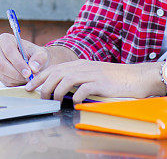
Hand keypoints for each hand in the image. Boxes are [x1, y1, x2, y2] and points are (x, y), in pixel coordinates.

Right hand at [0, 33, 49, 85]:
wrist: (33, 64)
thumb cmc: (36, 56)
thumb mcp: (41, 54)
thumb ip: (39, 58)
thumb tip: (33, 67)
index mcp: (5, 39)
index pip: (8, 50)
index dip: (18, 62)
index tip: (29, 72)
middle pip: (2, 64)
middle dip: (16, 73)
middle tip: (29, 77)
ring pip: (3, 74)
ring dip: (18, 78)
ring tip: (29, 78)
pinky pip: (4, 81)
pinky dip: (16, 82)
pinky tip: (24, 79)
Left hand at [23, 59, 161, 102]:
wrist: (137, 77)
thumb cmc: (116, 79)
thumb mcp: (94, 75)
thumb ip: (79, 79)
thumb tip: (61, 89)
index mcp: (80, 64)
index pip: (54, 68)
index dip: (39, 77)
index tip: (29, 86)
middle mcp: (84, 66)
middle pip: (56, 72)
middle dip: (43, 84)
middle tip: (38, 97)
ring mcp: (92, 73)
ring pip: (66, 79)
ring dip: (57, 91)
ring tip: (54, 101)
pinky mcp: (101, 82)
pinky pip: (83, 88)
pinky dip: (76, 96)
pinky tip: (74, 102)